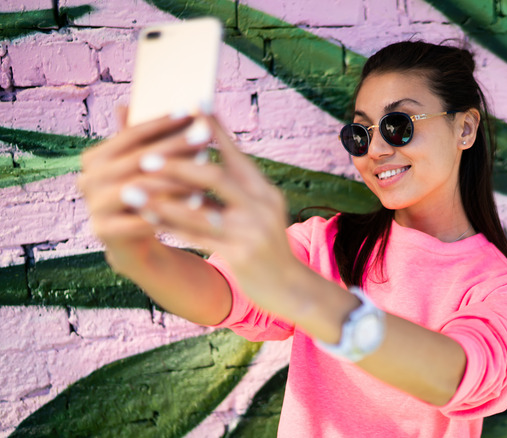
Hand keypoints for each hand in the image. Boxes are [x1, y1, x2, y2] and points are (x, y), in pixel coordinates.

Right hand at [77, 107, 209, 261]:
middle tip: (206, 139)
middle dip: (174, 148)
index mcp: (95, 158)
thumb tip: (161, 102)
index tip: (191, 113)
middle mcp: (87, 179)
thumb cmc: (147, 195)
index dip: (161, 123)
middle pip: (136, 160)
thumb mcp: (147, 165)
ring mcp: (93, 206)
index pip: (130, 134)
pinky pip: (139, 219)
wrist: (135, 241)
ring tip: (204, 173)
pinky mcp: (103, 231)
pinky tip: (195, 204)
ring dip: (173, 180)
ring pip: (137, 188)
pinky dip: (168, 212)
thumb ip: (150, 138)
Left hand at [138, 115, 300, 311]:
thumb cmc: (268, 245)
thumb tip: (201, 163)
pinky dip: (170, 227)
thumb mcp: (262, 212)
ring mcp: (251, 231)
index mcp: (264, 191)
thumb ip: (236, 189)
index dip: (214, 130)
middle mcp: (260, 206)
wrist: (292, 287)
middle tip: (145, 156)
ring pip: (200, 211)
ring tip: (132, 190)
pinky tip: (147, 219)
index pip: (236, 154)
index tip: (192, 106)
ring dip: (162, 199)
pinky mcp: (241, 255)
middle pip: (216, 178)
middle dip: (178, 165)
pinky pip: (197, 238)